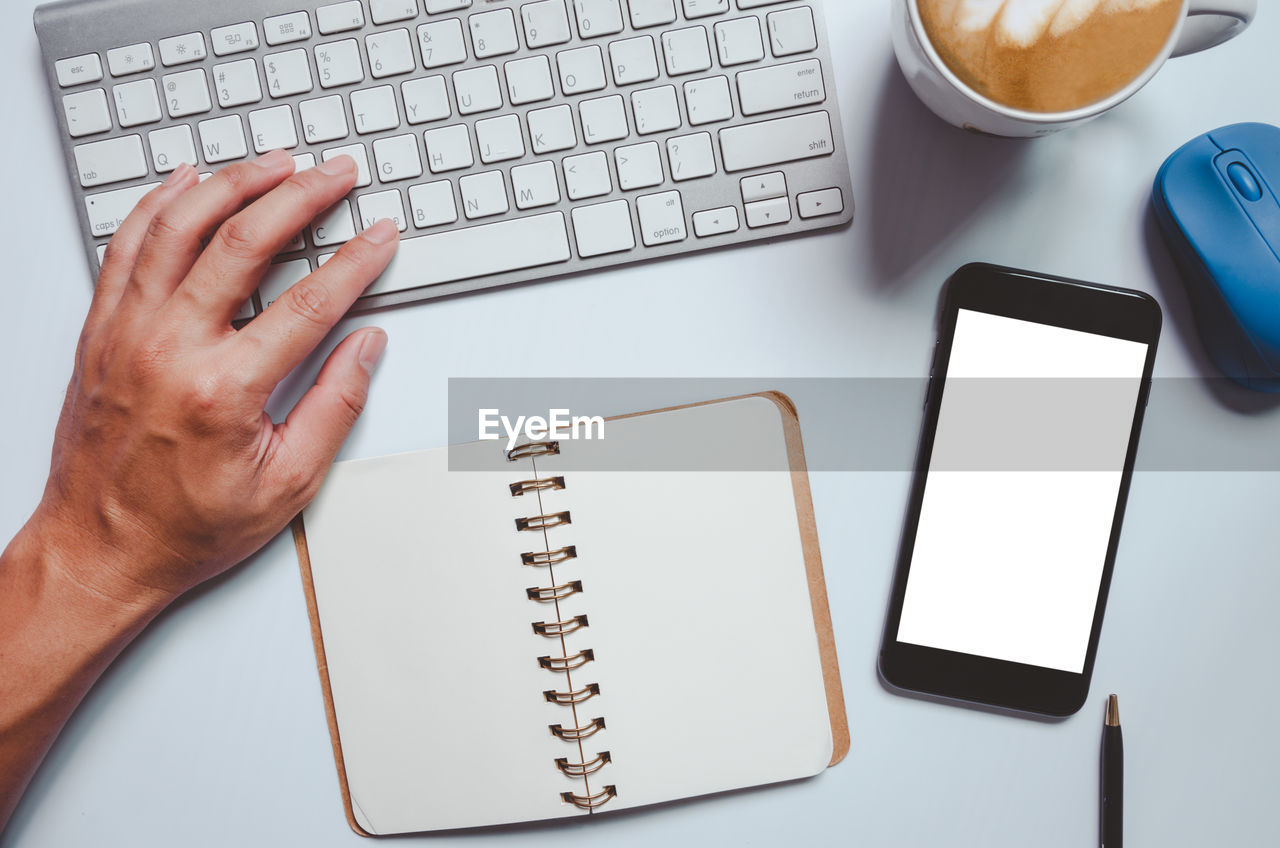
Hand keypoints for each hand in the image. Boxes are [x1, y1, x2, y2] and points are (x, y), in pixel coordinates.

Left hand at [33, 150, 397, 608]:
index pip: (308, 304)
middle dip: (300, 197)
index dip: (354, 262)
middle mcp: (169, 349)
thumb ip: (334, 406)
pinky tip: (187, 183)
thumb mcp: (287, 484)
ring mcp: (127, 334)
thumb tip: (367, 346)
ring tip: (273, 163)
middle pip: (243, 242)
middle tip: (335, 175)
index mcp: (224, 390)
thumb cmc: (186, 525)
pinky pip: (126, 246)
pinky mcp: (100, 332)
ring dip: (232, 183)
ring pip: (180, 227)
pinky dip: (158, 204)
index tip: (380, 237)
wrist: (100, 548)